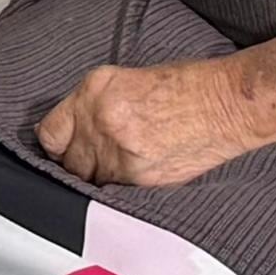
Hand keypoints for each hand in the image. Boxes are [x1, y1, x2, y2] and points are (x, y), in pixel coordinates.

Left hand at [36, 59, 261, 189]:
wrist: (225, 104)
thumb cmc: (187, 89)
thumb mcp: (127, 82)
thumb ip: (95, 106)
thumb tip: (76, 131)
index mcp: (94, 91)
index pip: (50, 132)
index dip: (56, 146)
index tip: (61, 151)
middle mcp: (100, 119)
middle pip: (68, 163)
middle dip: (78, 165)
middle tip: (96, 162)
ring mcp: (118, 151)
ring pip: (90, 181)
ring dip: (100, 179)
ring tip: (121, 167)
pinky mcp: (139, 177)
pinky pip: (115, 192)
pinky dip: (120, 189)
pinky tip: (135, 175)